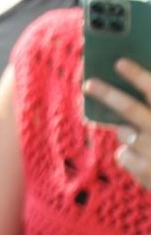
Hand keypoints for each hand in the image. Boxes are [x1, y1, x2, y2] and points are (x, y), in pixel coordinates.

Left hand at [86, 59, 150, 189]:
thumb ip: (148, 104)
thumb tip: (126, 82)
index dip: (138, 75)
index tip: (119, 62)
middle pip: (130, 109)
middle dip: (108, 94)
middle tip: (89, 83)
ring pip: (124, 133)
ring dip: (128, 133)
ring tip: (145, 140)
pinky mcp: (145, 172)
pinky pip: (123, 155)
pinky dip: (130, 155)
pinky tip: (146, 162)